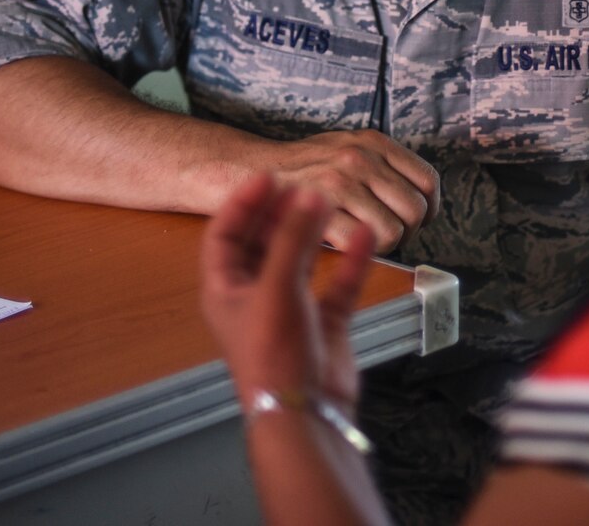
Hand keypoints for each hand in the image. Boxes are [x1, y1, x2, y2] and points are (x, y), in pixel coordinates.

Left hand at [200, 174, 373, 414]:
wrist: (304, 412)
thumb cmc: (273, 356)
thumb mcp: (276, 289)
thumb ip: (293, 239)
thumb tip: (310, 194)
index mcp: (225, 290)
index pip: (225, 234)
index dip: (242, 203)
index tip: (268, 175)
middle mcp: (254, 297)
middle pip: (262, 243)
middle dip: (279, 213)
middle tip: (300, 184)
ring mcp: (290, 310)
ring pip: (300, 260)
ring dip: (313, 232)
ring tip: (329, 202)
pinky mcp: (323, 323)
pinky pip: (337, 283)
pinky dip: (349, 261)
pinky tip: (363, 238)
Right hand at [271, 130, 439, 252]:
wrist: (257, 171)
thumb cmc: (307, 165)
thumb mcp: (350, 146)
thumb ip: (384, 164)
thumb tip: (421, 195)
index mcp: (374, 143)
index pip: (427, 180)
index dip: (429, 206)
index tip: (420, 217)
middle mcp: (362, 159)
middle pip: (416, 209)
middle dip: (409, 229)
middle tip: (390, 232)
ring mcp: (342, 184)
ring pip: (395, 231)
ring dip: (385, 243)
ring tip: (366, 238)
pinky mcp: (325, 210)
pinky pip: (367, 242)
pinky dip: (362, 249)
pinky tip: (348, 242)